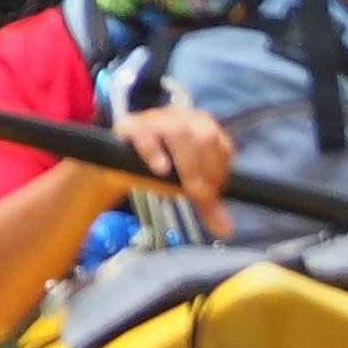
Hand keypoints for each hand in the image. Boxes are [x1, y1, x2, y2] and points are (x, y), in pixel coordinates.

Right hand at [114, 104, 233, 230]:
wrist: (120, 164)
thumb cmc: (162, 168)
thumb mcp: (186, 187)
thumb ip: (207, 206)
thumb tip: (227, 230)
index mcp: (203, 127)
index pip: (222, 146)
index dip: (219, 172)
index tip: (208, 196)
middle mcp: (183, 117)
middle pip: (205, 135)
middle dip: (204, 169)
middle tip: (195, 194)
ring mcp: (156, 118)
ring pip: (178, 131)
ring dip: (185, 162)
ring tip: (179, 188)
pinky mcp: (130, 125)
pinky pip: (144, 133)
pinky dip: (153, 151)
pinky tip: (159, 169)